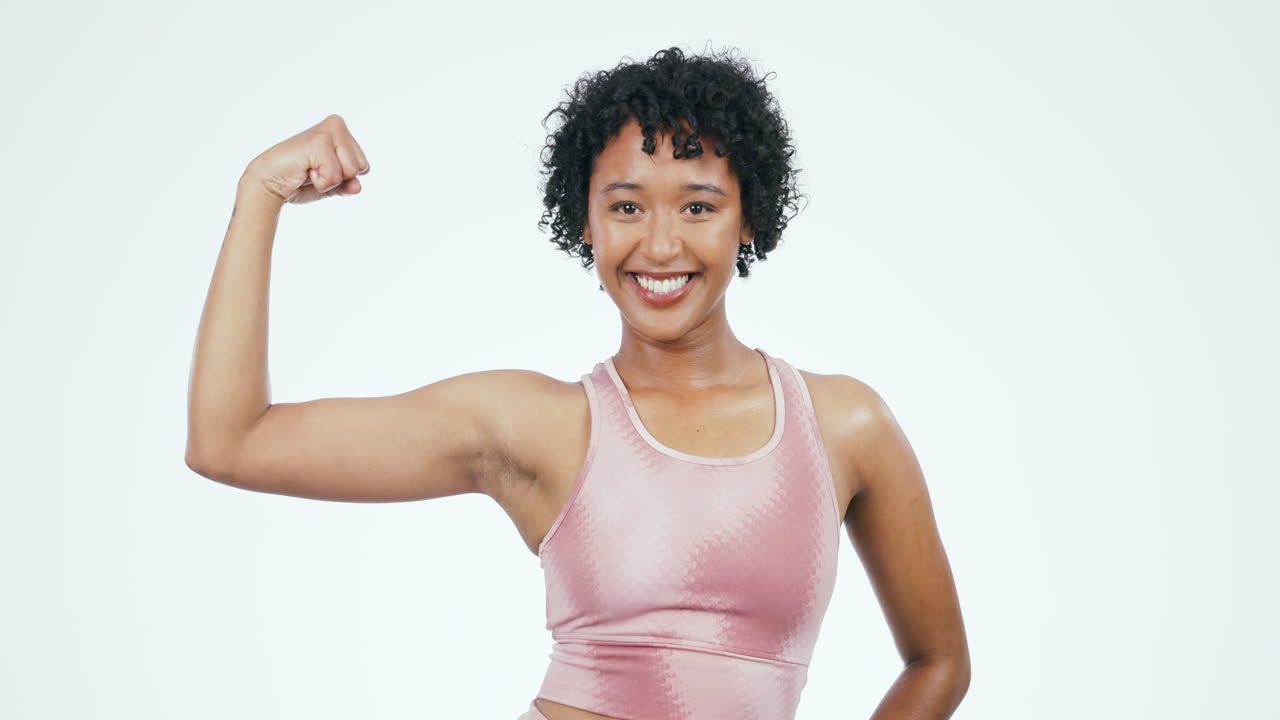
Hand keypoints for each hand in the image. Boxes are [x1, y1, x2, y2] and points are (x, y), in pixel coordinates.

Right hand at [242, 114, 370, 204]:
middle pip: (360, 168)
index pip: (364, 166)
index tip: (321, 170)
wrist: (268, 183)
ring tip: (308, 169)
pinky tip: (304, 171)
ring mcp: (327, 131)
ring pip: (350, 172)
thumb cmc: (298, 181)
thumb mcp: (330, 185)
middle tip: (313, 170)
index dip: (343, 178)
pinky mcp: (318, 141)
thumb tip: (358, 186)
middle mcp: (336, 124)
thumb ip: (347, 185)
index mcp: (341, 131)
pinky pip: (335, 176)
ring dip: (328, 180)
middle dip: (338, 178)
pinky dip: (320, 182)